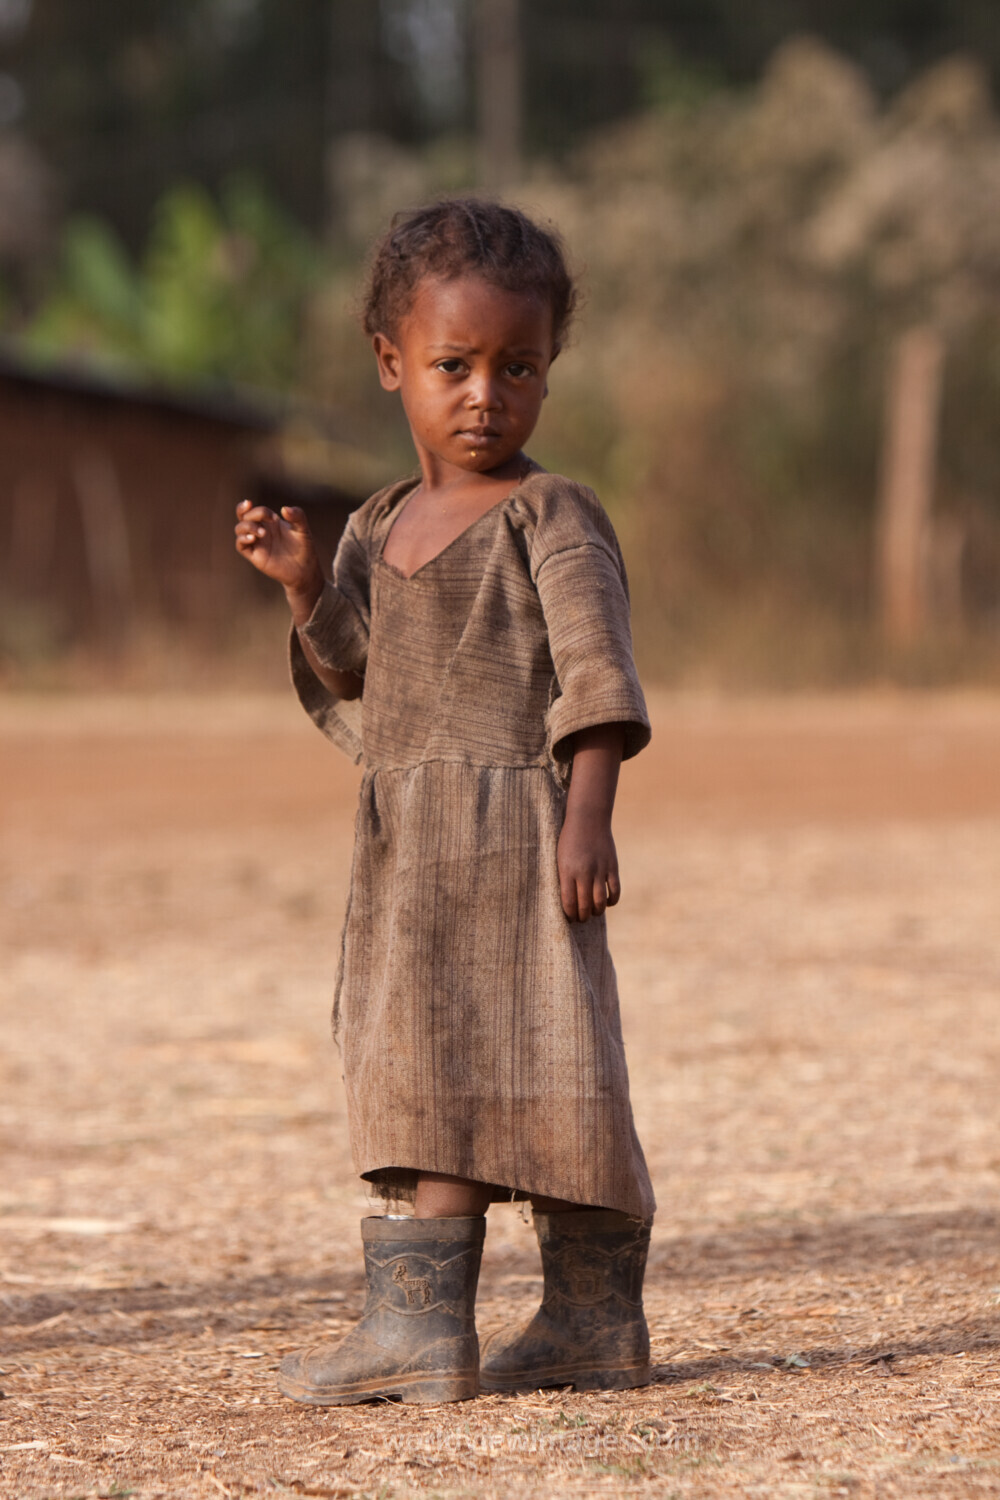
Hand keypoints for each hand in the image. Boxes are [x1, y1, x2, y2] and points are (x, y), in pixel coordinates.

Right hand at [234, 501, 322, 597]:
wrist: (304, 569)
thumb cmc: (304, 548)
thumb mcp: (303, 528)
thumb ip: (297, 516)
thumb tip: (284, 508)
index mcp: (269, 522)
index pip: (253, 509)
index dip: (256, 508)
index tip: (272, 516)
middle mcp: (260, 530)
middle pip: (242, 515)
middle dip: (246, 511)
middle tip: (264, 516)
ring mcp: (257, 543)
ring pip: (239, 529)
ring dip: (247, 526)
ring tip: (263, 533)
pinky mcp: (255, 556)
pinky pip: (240, 545)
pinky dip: (243, 539)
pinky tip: (253, 538)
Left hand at [557, 808, 620, 922]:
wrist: (588, 818)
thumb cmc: (570, 839)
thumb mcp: (560, 858)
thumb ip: (564, 878)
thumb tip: (570, 901)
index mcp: (567, 871)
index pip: (569, 902)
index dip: (570, 915)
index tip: (570, 918)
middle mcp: (584, 872)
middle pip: (584, 905)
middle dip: (582, 917)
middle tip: (581, 918)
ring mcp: (600, 870)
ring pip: (600, 902)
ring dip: (596, 912)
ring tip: (593, 912)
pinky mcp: (612, 867)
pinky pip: (615, 891)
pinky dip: (612, 901)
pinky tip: (607, 902)